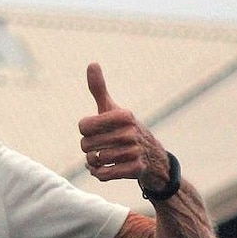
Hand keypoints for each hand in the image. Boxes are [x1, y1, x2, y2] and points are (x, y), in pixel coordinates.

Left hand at [78, 63, 169, 189]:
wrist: (153, 159)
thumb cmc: (126, 131)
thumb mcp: (114, 109)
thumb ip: (99, 89)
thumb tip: (92, 63)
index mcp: (124, 115)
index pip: (83, 126)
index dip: (85, 131)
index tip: (97, 131)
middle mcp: (131, 132)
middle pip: (85, 144)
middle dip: (88, 148)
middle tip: (100, 147)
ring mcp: (134, 152)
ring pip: (94, 160)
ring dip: (93, 162)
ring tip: (102, 158)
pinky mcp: (136, 170)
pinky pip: (103, 175)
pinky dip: (99, 174)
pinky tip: (104, 169)